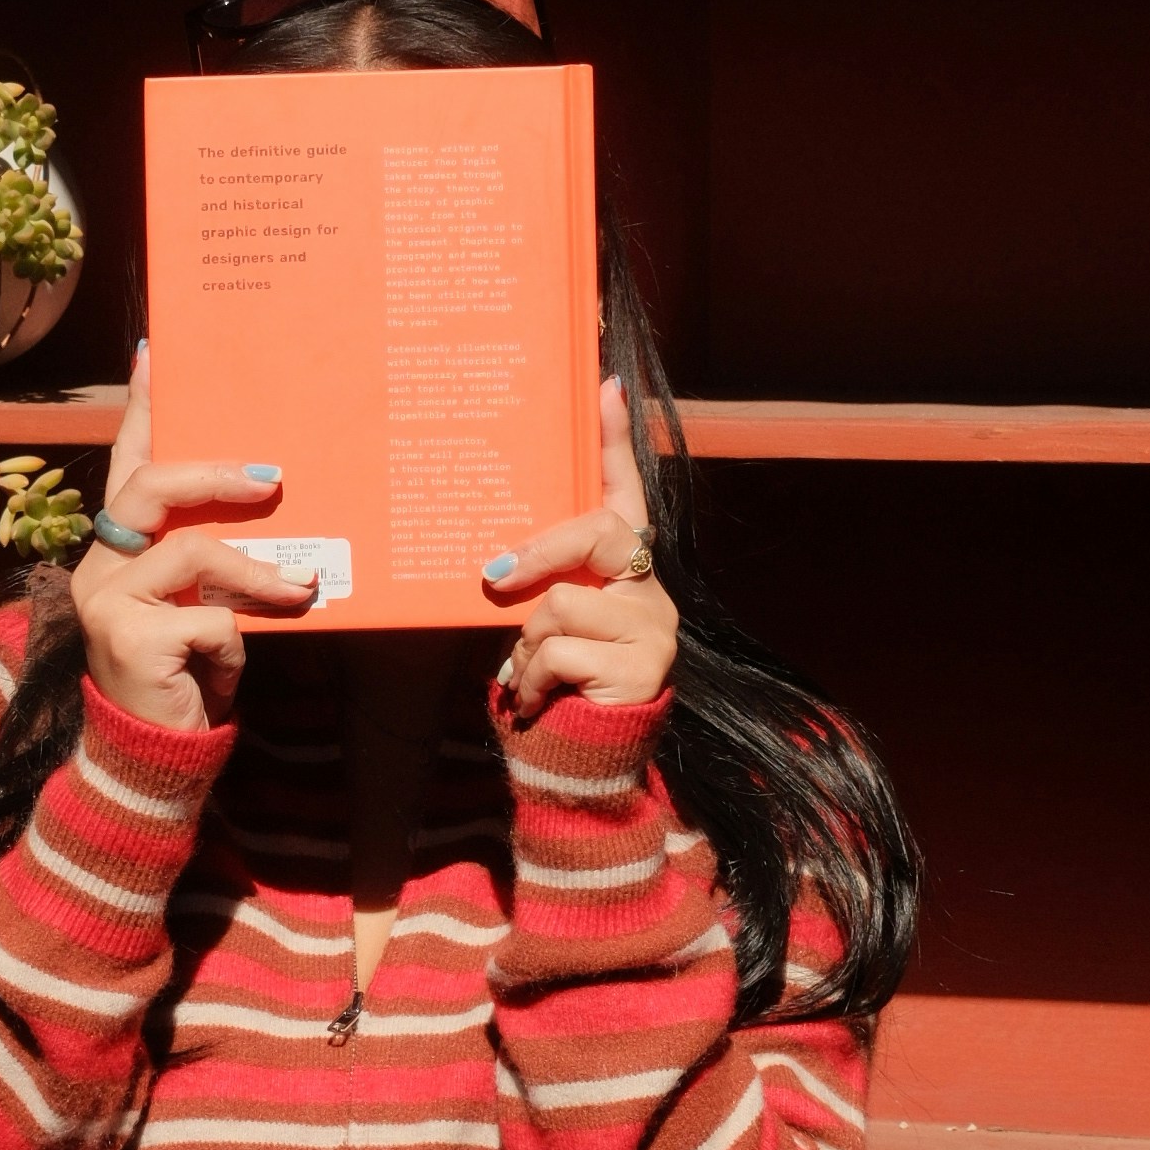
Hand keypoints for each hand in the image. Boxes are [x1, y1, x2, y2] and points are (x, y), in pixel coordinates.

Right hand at [69, 348, 311, 730]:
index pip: (129, 465)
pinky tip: (229, 666)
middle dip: (214, 475)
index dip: (141, 410)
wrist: (155, 760)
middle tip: (273, 480)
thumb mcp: (207, 607)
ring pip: (193, 553)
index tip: (156, 353)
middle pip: (149, 488)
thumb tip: (273, 506)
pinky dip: (234, 639)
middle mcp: (98, 566)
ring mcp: (105, 600)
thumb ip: (218, 561)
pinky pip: (207, 616)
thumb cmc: (188, 677)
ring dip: (257, 572)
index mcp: (117, 550)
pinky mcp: (125, 637)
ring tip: (303, 589)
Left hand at [485, 381, 679, 725]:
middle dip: (539, 554)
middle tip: (495, 576)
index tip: (607, 384)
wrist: (583, 764)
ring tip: (529, 675)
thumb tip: (499, 563)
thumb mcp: (546, 628)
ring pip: (562, 603)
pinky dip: (532, 678)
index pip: (626, 494)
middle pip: (597, 534)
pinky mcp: (644, 667)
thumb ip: (542, 588)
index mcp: (626, 573)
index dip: (616, 441)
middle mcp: (651, 593)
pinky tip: (536, 700)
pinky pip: (559, 649)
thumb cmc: (557, 688)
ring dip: (525, 644)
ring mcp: (654, 629)